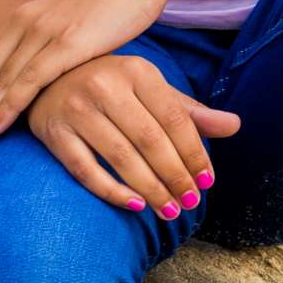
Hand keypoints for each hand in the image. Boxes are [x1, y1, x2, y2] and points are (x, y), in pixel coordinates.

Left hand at [0, 0, 176, 157]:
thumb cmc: (112, 1)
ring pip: (0, 82)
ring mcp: (45, 32)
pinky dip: (9, 105)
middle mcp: (25, 23)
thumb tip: (42, 74)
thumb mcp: (68, 20)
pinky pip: (29, 79)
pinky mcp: (69, 42)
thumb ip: (48, 43)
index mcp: (23, 18)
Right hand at [24, 54, 241, 215]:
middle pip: (150, 141)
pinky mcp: (53, 132)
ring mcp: (76, 109)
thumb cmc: (111, 87)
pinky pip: (86, 170)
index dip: (194, 153)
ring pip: (121, 158)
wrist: (47, 79)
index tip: (207, 182)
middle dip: (175, 176)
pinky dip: (111, 191)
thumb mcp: (151, 90)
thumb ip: (190, 111)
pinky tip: (135, 206)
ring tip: (170, 211)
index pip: (174, 119)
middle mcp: (106, 86)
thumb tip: (235, 126)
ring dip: (150, 189)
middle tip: (190, 203)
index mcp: (138, 71)